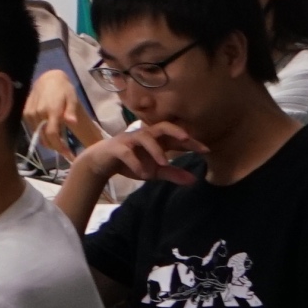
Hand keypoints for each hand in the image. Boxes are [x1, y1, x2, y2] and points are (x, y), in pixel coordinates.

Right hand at [23, 68, 93, 161]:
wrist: (48, 79)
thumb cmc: (64, 89)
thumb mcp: (72, 98)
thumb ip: (71, 111)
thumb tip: (72, 122)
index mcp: (51, 111)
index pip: (52, 134)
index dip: (60, 147)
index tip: (69, 155)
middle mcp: (38, 113)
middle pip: (45, 137)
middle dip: (55, 147)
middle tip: (66, 152)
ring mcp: (30, 114)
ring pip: (38, 134)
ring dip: (48, 142)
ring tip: (58, 144)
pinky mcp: (25, 113)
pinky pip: (33, 129)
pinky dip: (41, 134)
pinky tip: (49, 134)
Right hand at [80, 119, 204, 191]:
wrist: (101, 163)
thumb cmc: (130, 162)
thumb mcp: (154, 171)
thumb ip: (172, 173)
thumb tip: (194, 180)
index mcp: (155, 140)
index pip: (176, 137)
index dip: (191, 142)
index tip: (206, 150)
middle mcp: (144, 136)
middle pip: (161, 127)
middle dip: (174, 131)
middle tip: (186, 139)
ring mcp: (129, 140)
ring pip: (144, 137)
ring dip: (155, 150)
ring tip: (164, 163)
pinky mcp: (116, 148)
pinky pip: (127, 152)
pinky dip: (136, 163)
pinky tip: (144, 174)